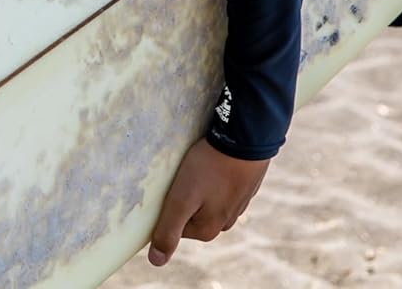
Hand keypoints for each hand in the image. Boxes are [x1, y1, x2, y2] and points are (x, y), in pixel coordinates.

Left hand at [148, 138, 269, 265]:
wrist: (245, 139)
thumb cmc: (209, 169)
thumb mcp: (181, 200)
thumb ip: (168, 230)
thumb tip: (156, 261)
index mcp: (208, 230)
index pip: (174, 226)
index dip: (166, 206)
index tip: (167, 188)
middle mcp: (225, 222)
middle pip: (190, 213)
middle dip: (182, 196)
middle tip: (181, 174)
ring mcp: (237, 205)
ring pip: (205, 199)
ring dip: (197, 185)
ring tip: (196, 166)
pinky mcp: (242, 187)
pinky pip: (219, 186)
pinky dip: (212, 177)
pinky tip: (211, 163)